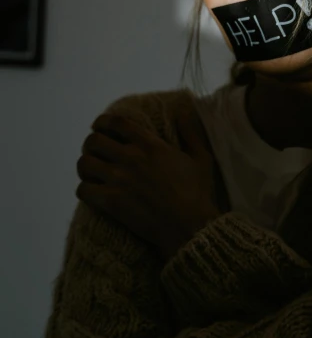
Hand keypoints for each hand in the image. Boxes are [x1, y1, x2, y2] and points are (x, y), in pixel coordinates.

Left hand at [76, 105, 226, 257]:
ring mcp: (118, 180)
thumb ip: (190, 132)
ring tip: (92, 172)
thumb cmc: (198, 193)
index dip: (102, 122)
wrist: (189, 226)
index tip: (100, 127)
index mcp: (150, 145)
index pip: (116, 123)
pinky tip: (93, 192)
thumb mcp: (201, 158)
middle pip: (94, 141)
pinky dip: (85, 189)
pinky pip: (83, 189)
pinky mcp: (111, 202)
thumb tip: (183, 110)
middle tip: (96, 153)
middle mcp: (130, 158)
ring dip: (86, 166)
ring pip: (84, 163)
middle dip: (91, 145)